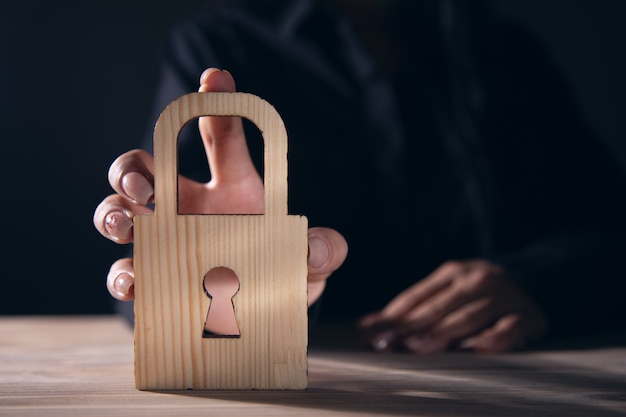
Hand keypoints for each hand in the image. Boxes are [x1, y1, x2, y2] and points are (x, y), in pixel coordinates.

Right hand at [93, 68, 347, 304]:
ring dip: (113, 213)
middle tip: (143, 184)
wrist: (268, 316)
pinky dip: (121, 275)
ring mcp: (167, 242)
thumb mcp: (311, 262)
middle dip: (132, 166)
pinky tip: (133, 281)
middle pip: (145, 168)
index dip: (215, 103)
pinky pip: (125, 271)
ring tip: (128, 224)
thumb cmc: (286, 272)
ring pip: (121, 213)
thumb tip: (318, 250)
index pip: (221, 136)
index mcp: (233, 188)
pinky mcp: (155, 280)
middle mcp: (190, 208)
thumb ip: (323, 252)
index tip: (215, 78)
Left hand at [359, 260, 546, 352]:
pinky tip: (480, 348)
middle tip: (387, 343)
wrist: (537, 279)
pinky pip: (511, 326)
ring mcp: (502, 296)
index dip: (392, 315)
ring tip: (418, 346)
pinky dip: (496, 337)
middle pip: (438, 307)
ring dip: (443, 332)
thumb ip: (414, 308)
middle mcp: (476, 280)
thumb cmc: (478, 293)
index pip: (417, 296)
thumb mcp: (448, 292)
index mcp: (452, 272)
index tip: (369, 332)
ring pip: (469, 316)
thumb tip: (368, 327)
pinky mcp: (527, 314)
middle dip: (410, 327)